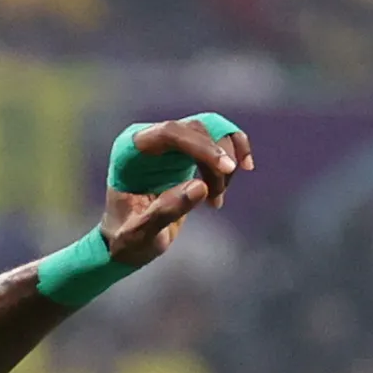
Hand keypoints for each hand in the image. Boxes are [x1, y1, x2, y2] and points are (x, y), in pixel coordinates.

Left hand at [97, 116, 251, 269]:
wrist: (128, 242)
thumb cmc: (127, 239)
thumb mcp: (140, 234)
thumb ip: (164, 211)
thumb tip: (200, 187)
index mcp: (129, 152)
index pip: (169, 133)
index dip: (201, 146)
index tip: (226, 169)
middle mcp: (149, 139)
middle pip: (195, 130)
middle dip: (216, 160)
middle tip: (219, 195)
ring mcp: (168, 143)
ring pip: (210, 133)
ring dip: (225, 163)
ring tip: (217, 200)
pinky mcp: (185, 152)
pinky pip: (216, 140)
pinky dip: (234, 152)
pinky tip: (245, 168)